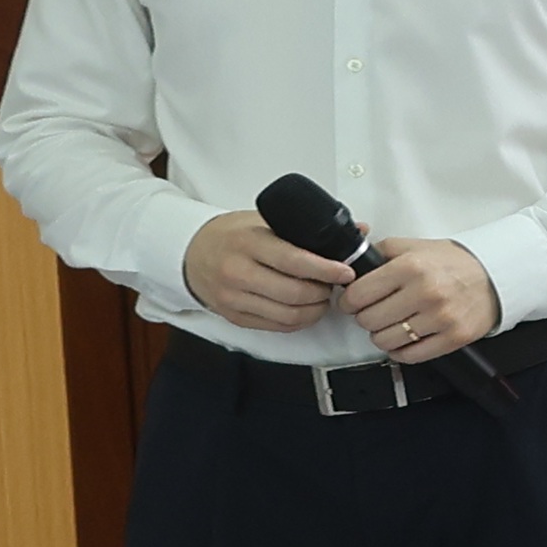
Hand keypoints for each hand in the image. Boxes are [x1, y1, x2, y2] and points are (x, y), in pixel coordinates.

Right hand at [182, 211, 350, 333]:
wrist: (189, 252)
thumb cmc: (232, 234)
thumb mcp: (265, 220)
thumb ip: (309, 227)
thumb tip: (358, 231)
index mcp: (248, 243)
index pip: (294, 261)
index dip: (325, 269)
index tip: (346, 271)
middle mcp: (237, 272)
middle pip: (294, 293)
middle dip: (324, 291)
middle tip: (335, 283)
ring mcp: (233, 297)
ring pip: (287, 314)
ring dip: (315, 309)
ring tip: (323, 296)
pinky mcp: (233, 316)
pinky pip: (275, 326)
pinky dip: (299, 321)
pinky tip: (306, 309)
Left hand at [342, 237, 502, 365]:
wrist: (496, 275)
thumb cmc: (454, 263)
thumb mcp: (415, 246)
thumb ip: (380, 252)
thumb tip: (350, 265)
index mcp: (411, 266)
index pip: (358, 295)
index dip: (349, 301)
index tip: (353, 302)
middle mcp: (426, 292)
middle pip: (368, 320)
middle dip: (366, 317)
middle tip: (376, 311)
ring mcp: (441, 317)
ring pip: (385, 341)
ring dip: (382, 335)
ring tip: (392, 324)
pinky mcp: (454, 337)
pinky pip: (410, 356)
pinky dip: (400, 351)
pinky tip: (405, 338)